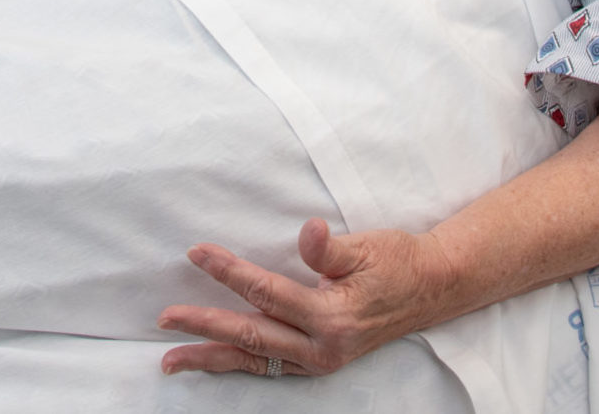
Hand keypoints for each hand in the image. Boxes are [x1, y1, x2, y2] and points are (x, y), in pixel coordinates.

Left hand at [159, 217, 460, 377]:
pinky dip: (239, 364)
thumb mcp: (366, 248)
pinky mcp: (320, 361)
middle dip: (204, 327)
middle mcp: (322, 347)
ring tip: (172, 360)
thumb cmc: (398, 261)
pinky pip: (270, 367)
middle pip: (251, 336)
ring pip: (255, 360)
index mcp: (331, 317)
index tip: (197, 252)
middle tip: (165, 319)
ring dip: (212, 358)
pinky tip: (216, 359)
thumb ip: (329, 248)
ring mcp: (321, 360)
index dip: (228, 271)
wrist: (433, 289)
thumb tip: (307, 232)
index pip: (266, 292)